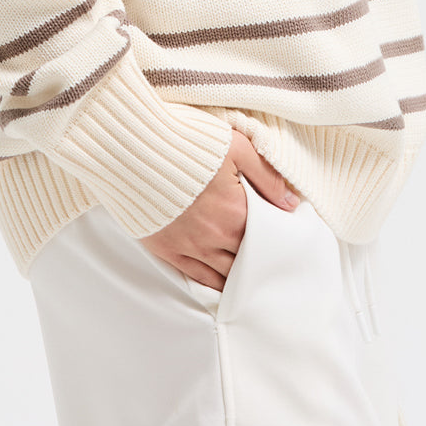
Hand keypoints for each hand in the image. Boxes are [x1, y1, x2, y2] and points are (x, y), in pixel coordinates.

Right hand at [138, 129, 300, 290]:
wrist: (134, 149)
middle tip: (268, 260)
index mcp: (237, 213)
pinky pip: (197, 278)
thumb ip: (267, 176)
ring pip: (225, 275)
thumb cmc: (187, 142)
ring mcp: (190, 247)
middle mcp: (216, 237)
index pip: (268, 238)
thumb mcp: (235, 147)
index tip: (282, 237)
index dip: (276, 238)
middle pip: (248, 260)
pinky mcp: (168, 250)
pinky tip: (222, 283)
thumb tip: (291, 203)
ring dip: (238, 275)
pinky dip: (213, 283)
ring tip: (249, 274)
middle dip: (259, 260)